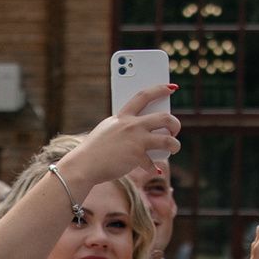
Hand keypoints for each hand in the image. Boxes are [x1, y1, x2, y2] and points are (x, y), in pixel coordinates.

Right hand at [54, 85, 182, 194]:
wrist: (83, 165)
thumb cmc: (95, 150)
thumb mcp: (108, 130)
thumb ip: (124, 127)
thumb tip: (145, 131)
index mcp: (122, 116)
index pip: (144, 96)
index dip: (160, 89)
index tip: (171, 88)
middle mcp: (131, 125)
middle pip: (164, 117)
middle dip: (175, 123)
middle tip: (175, 129)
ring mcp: (135, 140)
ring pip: (168, 140)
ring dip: (175, 145)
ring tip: (174, 148)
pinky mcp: (137, 156)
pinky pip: (153, 163)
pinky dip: (155, 168)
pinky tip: (154, 170)